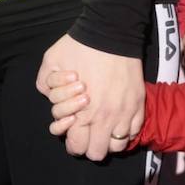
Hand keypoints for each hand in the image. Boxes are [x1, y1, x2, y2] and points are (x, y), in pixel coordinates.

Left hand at [36, 34, 143, 161]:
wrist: (110, 32)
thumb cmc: (79, 47)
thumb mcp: (52, 62)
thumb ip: (45, 83)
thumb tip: (48, 96)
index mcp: (81, 113)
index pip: (78, 147)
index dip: (74, 143)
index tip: (74, 133)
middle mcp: (104, 119)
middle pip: (97, 153)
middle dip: (90, 145)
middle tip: (88, 131)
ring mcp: (124, 113)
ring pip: (118, 146)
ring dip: (109, 139)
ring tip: (105, 126)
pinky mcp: (138, 104)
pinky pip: (134, 131)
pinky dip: (125, 130)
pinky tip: (119, 118)